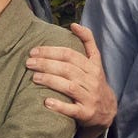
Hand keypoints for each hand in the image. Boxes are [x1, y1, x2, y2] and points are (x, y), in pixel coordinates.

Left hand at [26, 23, 116, 137]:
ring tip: (34, 77)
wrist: (108, 111)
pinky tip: (46, 102)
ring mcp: (90, 98)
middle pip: (68, 69)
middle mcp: (92, 80)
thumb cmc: (95, 82)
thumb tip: (74, 24)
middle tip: (29, 63)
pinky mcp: (86, 113)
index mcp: (93, 66)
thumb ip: (88, 42)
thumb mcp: (96, 62)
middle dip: (46, 64)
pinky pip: (72, 109)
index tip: (34, 51)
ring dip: (51, 81)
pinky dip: (60, 106)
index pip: (71, 55)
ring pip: (69, 87)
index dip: (52, 51)